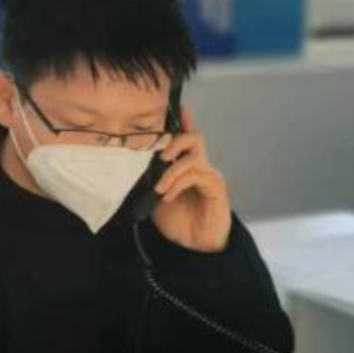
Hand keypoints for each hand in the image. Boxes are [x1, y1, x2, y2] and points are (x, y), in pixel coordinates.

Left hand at [148, 104, 232, 252]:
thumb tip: (137, 164)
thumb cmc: (178, 222)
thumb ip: (152, 179)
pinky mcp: (216, 186)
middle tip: (162, 156)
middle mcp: (200, 166)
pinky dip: (179, 182)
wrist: (196, 248)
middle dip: (176, 141)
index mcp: (185, 166)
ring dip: (173, 169)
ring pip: (194, 155)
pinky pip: (197, 173)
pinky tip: (169, 196)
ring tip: (161, 187)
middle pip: (194, 137)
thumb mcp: (157, 198)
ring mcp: (210, 175)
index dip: (184, 120)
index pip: (185, 138)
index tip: (179, 104)